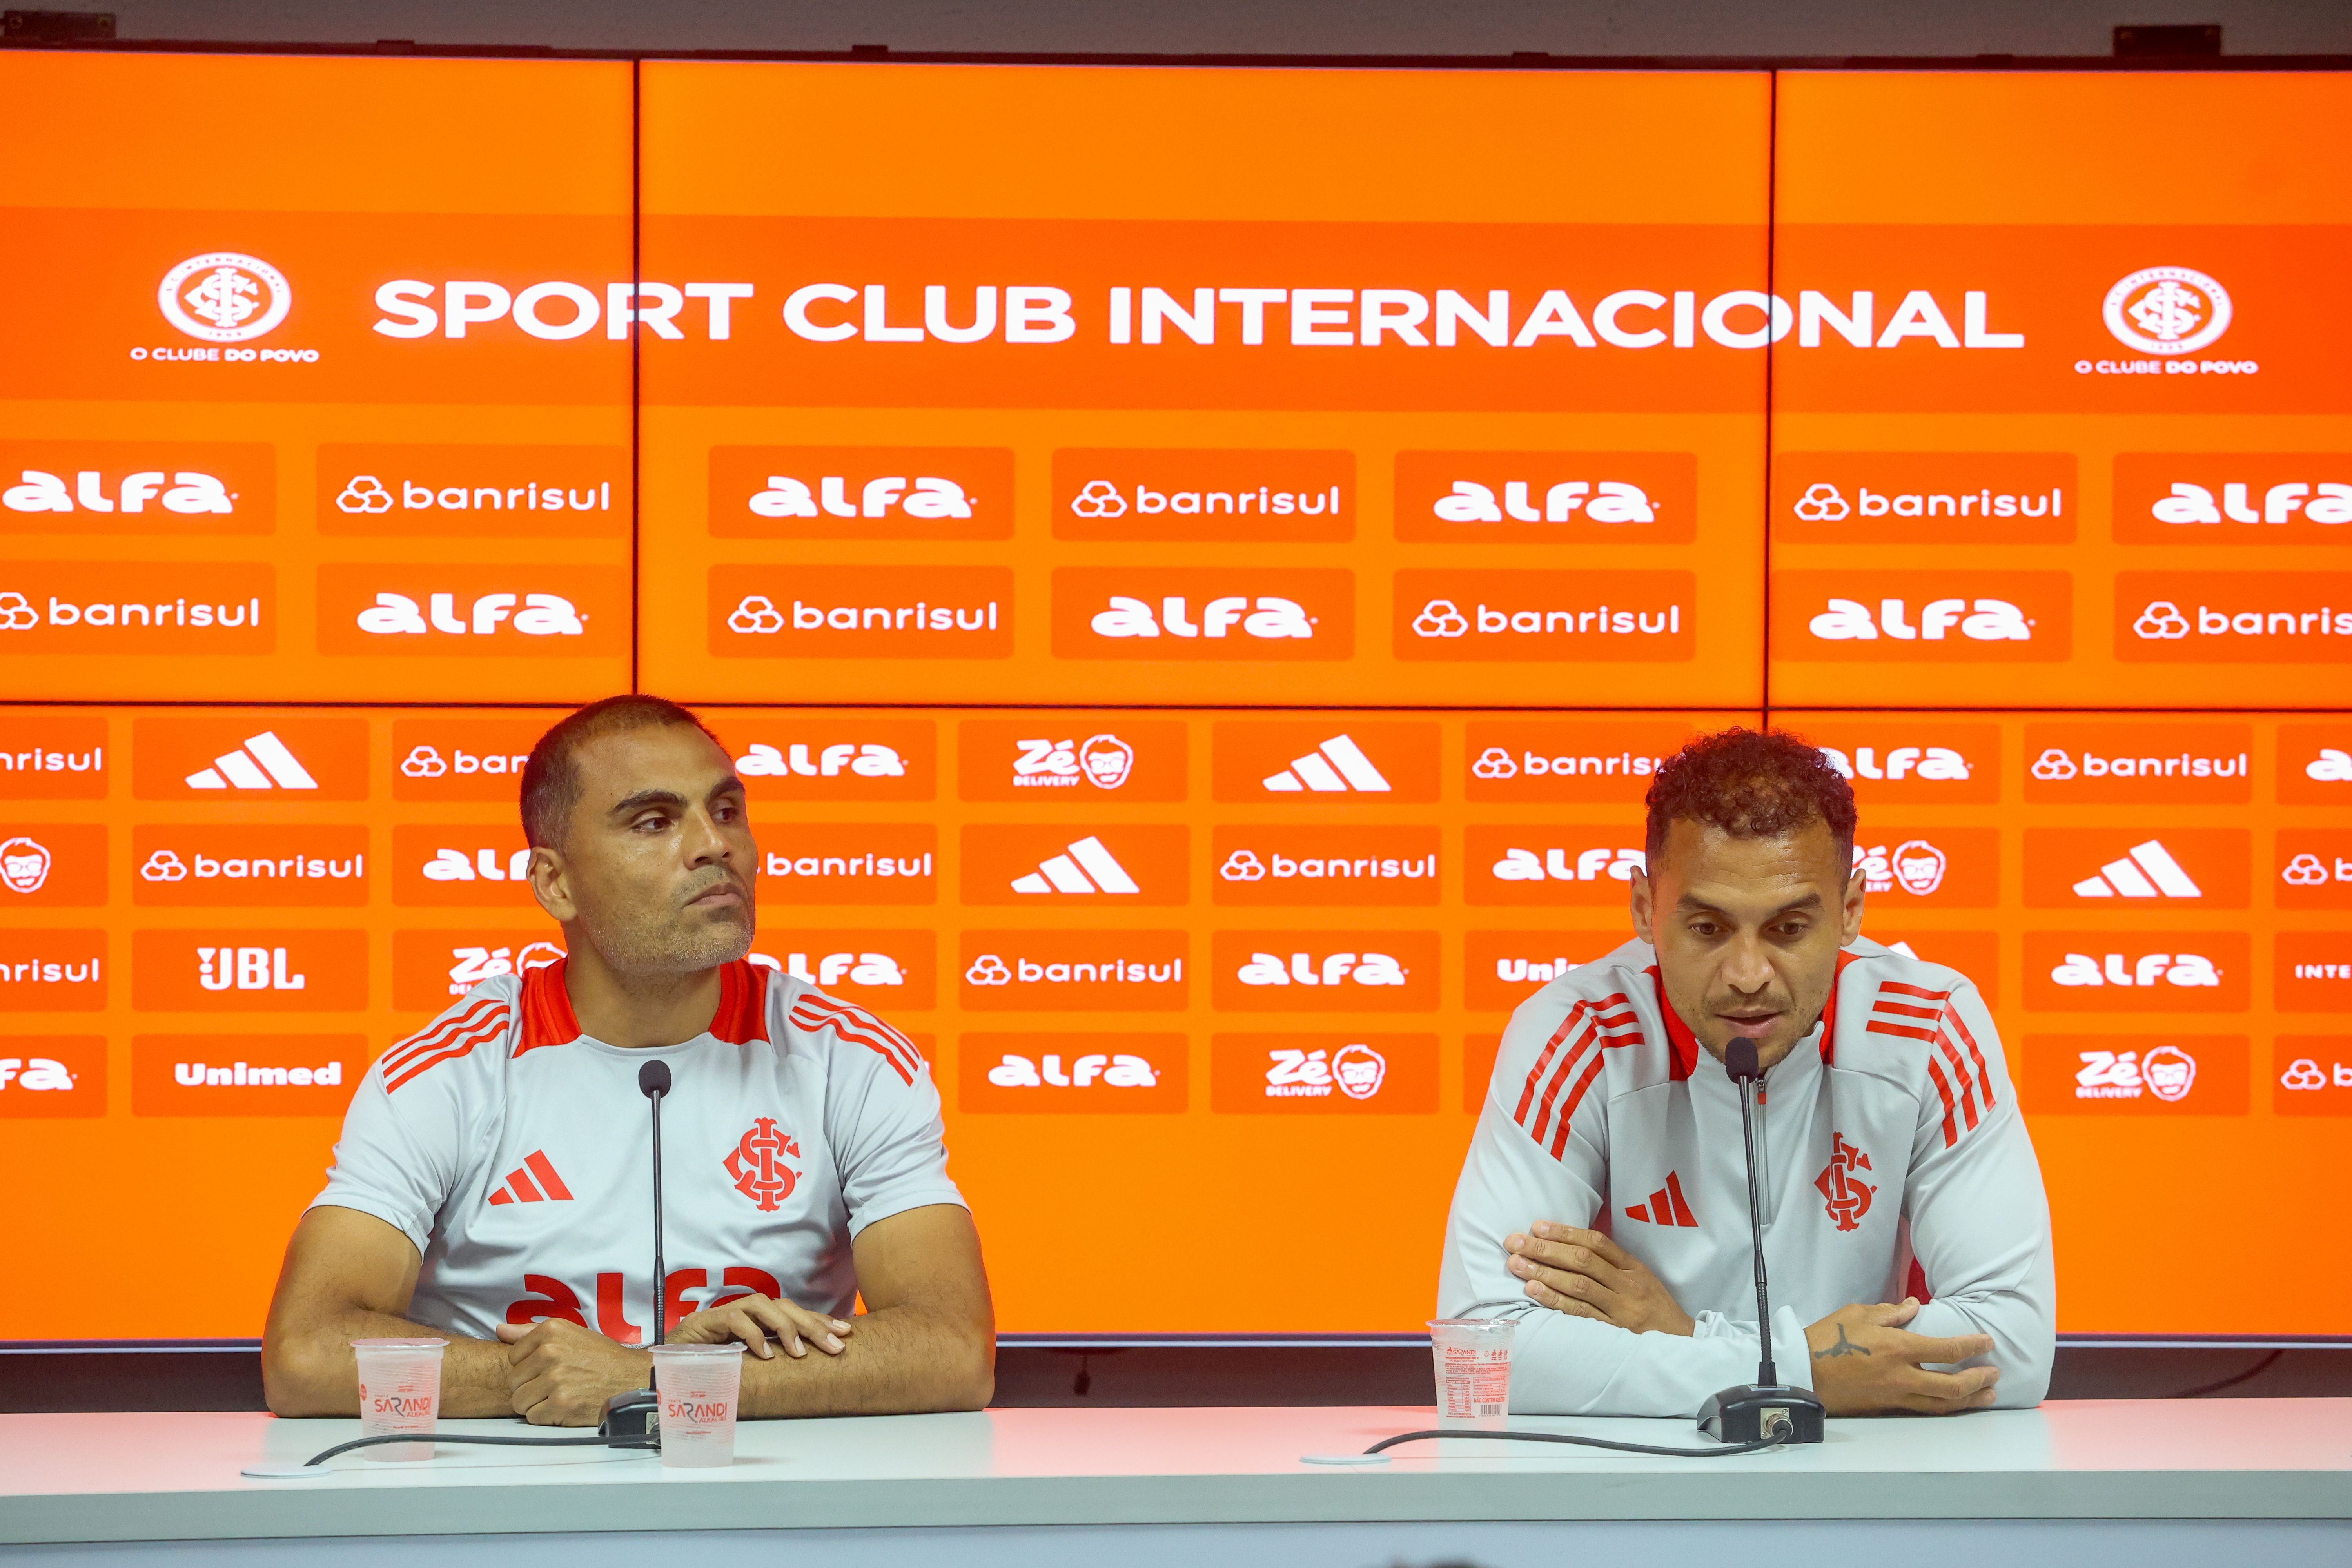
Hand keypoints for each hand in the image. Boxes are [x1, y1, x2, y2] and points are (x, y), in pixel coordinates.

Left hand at [495, 1318, 651, 1425]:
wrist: (630, 1377)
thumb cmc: (599, 1357)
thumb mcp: (569, 1333)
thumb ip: (530, 1332)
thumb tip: (500, 1330)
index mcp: (550, 1331)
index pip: (513, 1357)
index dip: (527, 1367)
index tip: (546, 1368)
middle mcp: (551, 1353)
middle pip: (514, 1381)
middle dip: (529, 1387)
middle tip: (553, 1385)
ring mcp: (555, 1380)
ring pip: (519, 1401)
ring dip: (535, 1404)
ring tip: (556, 1397)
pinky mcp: (561, 1405)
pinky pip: (533, 1417)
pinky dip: (546, 1417)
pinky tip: (563, 1408)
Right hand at [670, 1292, 855, 1360]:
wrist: (666, 1364)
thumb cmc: (709, 1366)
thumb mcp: (748, 1365)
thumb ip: (771, 1360)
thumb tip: (805, 1369)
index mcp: (757, 1320)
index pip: (793, 1313)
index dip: (819, 1320)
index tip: (845, 1332)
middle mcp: (745, 1312)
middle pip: (784, 1306)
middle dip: (812, 1324)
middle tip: (835, 1344)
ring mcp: (726, 1313)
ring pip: (762, 1305)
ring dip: (785, 1327)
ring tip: (799, 1353)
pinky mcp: (707, 1321)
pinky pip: (734, 1319)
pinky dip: (753, 1335)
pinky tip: (765, 1354)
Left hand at [1504, 1222, 1694, 1335]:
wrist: (1680, 1343)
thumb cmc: (1653, 1306)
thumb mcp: (1640, 1277)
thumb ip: (1611, 1262)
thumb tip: (1570, 1242)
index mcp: (1633, 1267)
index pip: (1596, 1243)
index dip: (1566, 1232)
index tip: (1537, 1226)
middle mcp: (1626, 1285)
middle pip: (1582, 1261)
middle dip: (1545, 1250)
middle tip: (1515, 1243)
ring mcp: (1620, 1310)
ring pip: (1578, 1286)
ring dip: (1544, 1273)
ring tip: (1517, 1264)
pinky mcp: (1612, 1333)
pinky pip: (1579, 1313)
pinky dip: (1555, 1300)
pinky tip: (1534, 1291)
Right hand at [1805, 1299, 1998, 1414]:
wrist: (1802, 1372)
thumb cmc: (1826, 1339)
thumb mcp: (1857, 1314)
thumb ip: (1891, 1312)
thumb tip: (1914, 1307)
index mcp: (1898, 1348)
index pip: (1947, 1350)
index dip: (1973, 1346)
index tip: (1986, 1342)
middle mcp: (1903, 1376)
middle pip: (1953, 1386)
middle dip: (1979, 1380)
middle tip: (1994, 1373)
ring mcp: (1896, 1396)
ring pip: (1943, 1405)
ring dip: (1970, 1401)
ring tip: (1988, 1395)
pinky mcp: (1886, 1408)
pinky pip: (1924, 1411)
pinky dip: (1945, 1408)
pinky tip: (1954, 1405)